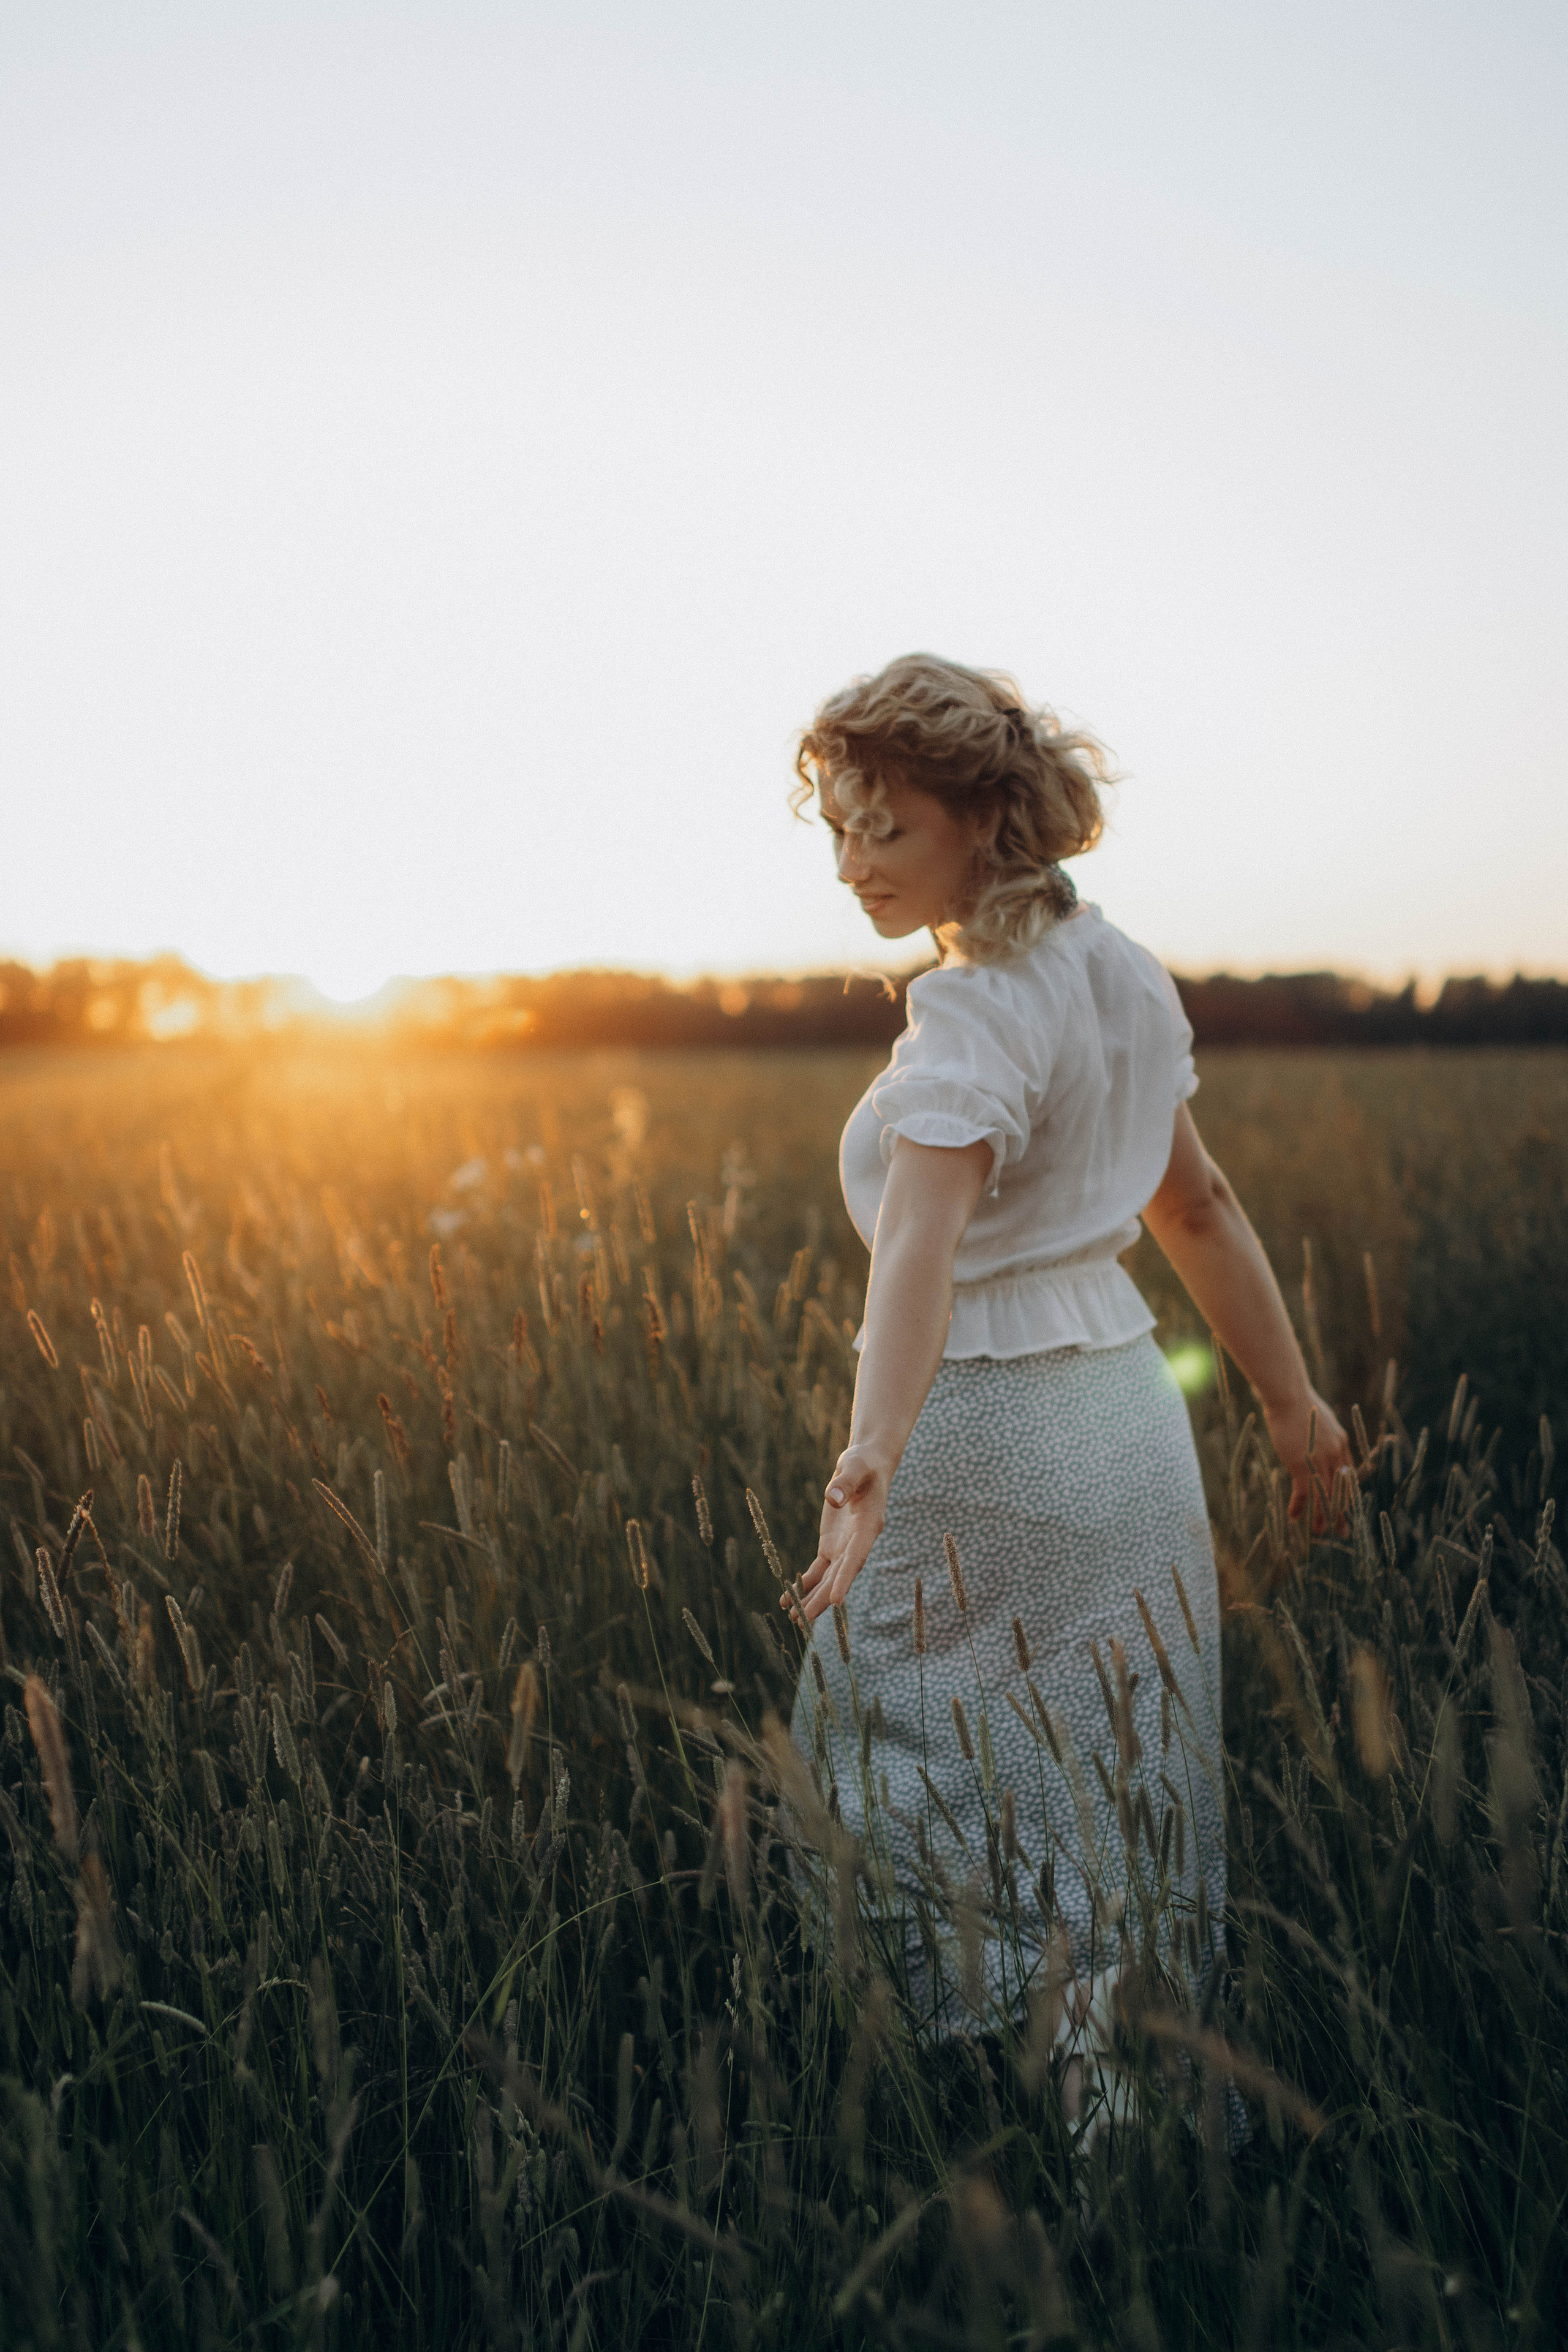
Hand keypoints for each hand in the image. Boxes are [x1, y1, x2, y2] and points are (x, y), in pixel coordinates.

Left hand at [785, 1445, 889, 1623]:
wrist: (866, 1466)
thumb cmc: (863, 1464)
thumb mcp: (855, 1467)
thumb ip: (845, 1483)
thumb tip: (832, 1497)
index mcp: (869, 1526)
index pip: (857, 1556)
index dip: (846, 1578)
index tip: (836, 1601)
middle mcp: (858, 1543)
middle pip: (840, 1575)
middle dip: (823, 1598)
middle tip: (805, 1618)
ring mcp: (844, 1547)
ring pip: (828, 1578)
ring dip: (812, 1597)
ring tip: (794, 1619)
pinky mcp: (831, 1545)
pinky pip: (818, 1570)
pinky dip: (805, 1583)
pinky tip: (788, 1599)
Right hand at [1263, 1387, 1353, 1531]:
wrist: (1289, 1396)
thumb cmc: (1299, 1403)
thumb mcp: (1319, 1419)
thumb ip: (1323, 1434)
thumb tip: (1319, 1438)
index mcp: (1341, 1443)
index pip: (1348, 1475)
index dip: (1346, 1494)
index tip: (1345, 1508)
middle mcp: (1336, 1454)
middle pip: (1341, 1490)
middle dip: (1342, 1513)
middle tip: (1343, 1531)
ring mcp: (1320, 1460)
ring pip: (1325, 1495)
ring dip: (1323, 1516)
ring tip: (1321, 1533)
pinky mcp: (1302, 1464)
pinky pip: (1303, 1492)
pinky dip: (1299, 1506)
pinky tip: (1294, 1518)